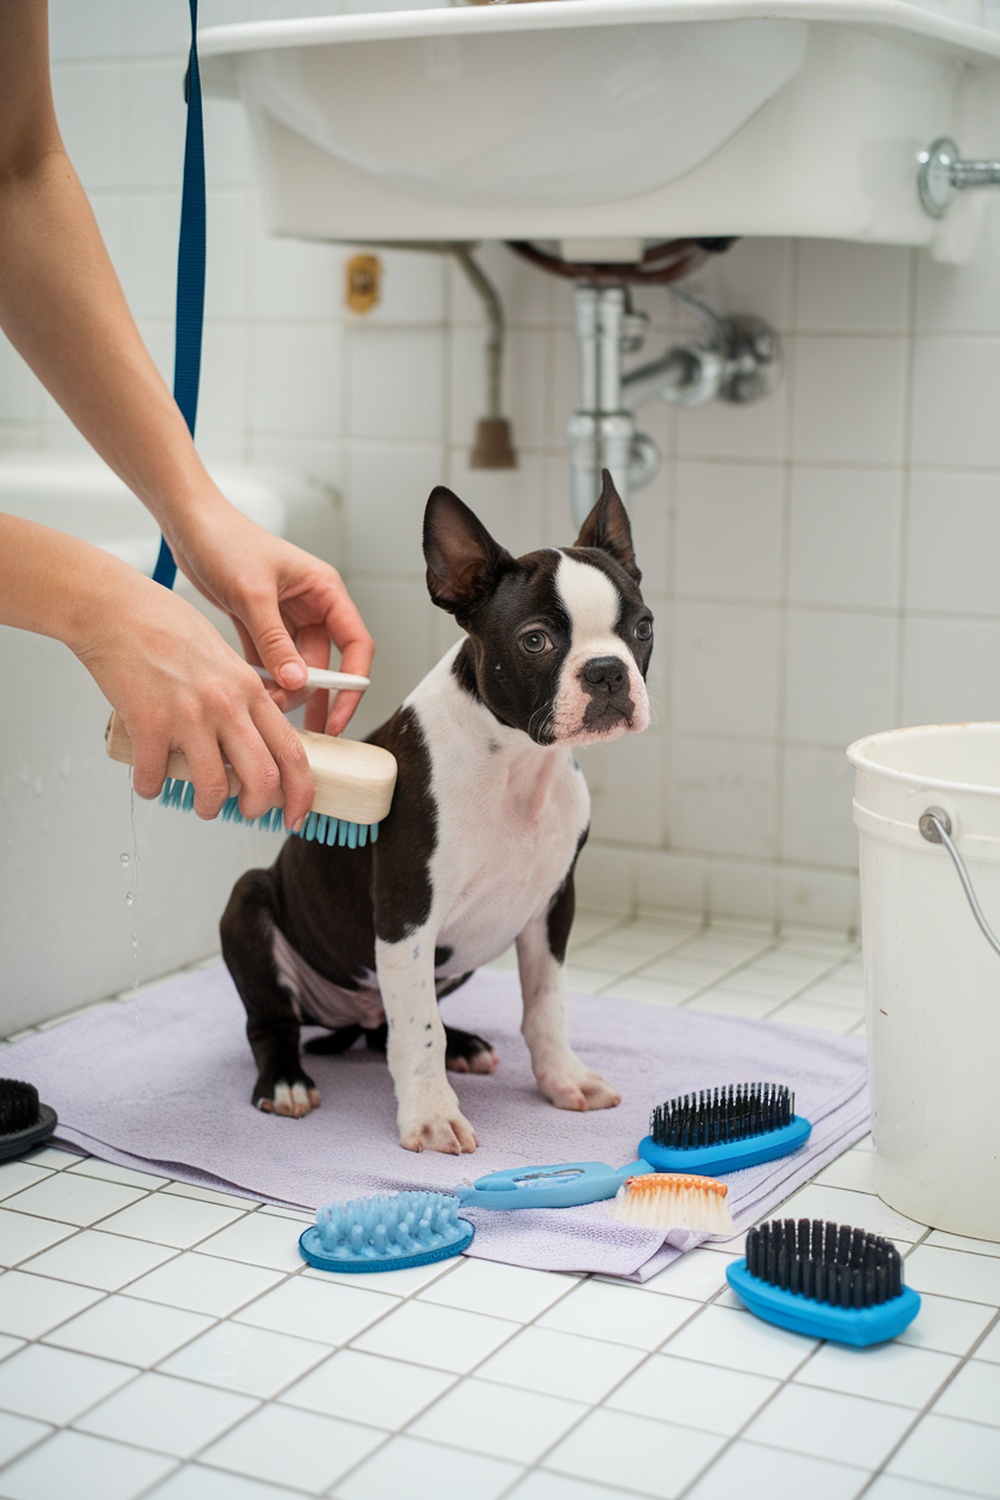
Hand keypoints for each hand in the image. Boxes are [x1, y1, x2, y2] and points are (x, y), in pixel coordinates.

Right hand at [73, 558, 315, 827]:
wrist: (116, 610)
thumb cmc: (164, 627)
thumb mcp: (224, 659)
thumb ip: (242, 698)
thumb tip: (252, 740)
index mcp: (250, 690)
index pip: (293, 752)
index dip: (301, 793)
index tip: (296, 813)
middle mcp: (227, 705)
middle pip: (263, 779)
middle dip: (259, 808)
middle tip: (248, 812)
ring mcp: (190, 716)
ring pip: (215, 788)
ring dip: (209, 807)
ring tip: (202, 803)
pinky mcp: (150, 723)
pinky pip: (156, 777)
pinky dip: (152, 787)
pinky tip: (150, 779)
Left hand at [168, 500, 373, 736]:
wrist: (187, 523)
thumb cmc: (225, 541)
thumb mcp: (253, 594)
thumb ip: (276, 642)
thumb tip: (298, 684)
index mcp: (324, 591)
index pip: (356, 645)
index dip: (352, 684)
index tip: (338, 715)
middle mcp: (311, 606)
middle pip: (325, 664)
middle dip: (311, 695)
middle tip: (298, 729)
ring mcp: (286, 618)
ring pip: (296, 667)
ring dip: (284, 691)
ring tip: (264, 709)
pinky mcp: (260, 625)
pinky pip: (270, 662)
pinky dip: (263, 680)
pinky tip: (252, 696)